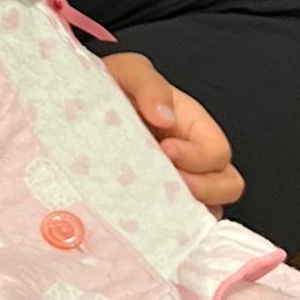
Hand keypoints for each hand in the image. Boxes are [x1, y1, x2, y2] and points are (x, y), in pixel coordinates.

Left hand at [103, 53, 244, 214]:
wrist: (74, 107)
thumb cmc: (109, 87)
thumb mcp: (128, 72)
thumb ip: (149, 85)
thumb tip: (165, 116)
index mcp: (192, 127)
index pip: (218, 153)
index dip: (198, 158)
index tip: (165, 150)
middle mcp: (191, 159)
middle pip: (226, 187)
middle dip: (201, 190)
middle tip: (163, 182)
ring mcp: (174, 185)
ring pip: (202, 212)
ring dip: (182, 212)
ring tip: (146, 199)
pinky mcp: (150, 204)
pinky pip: (170, 225)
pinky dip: (161, 227)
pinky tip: (136, 218)